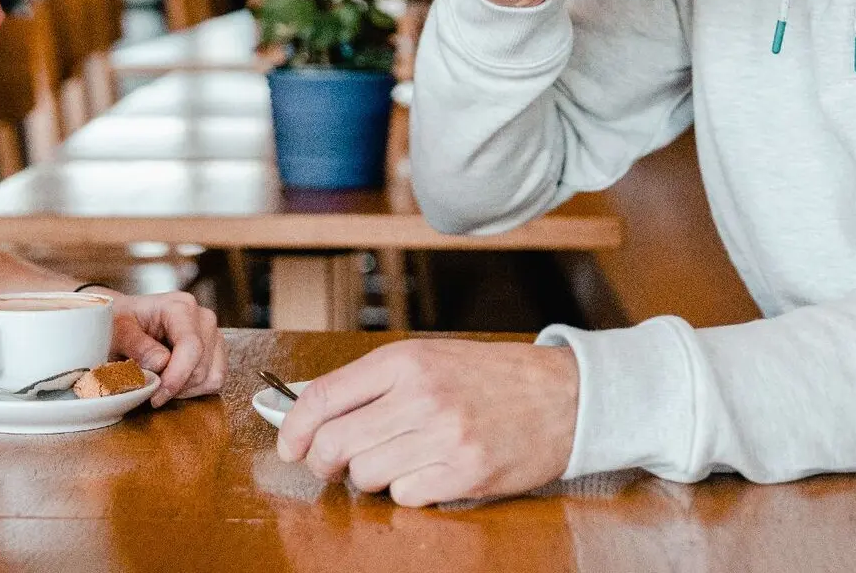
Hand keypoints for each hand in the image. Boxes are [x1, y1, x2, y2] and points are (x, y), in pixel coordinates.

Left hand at [104, 290, 225, 406]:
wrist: (122, 321)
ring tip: (160, 383)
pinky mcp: (215, 352)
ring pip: (210, 377)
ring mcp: (212, 335)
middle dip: (175, 385)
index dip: (176, 376)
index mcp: (179, 306)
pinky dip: (193, 390)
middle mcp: (202, 318)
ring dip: (184, 390)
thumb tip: (161, 363)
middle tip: (149, 387)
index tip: (156, 396)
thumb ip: (136, 345)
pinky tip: (172, 383)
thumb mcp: (116, 331)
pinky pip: (214, 381)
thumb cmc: (118, 322)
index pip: (191, 346)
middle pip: (201, 367)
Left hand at [275, 339, 578, 506]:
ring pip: (365, 476)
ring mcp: (444, 437)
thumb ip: (372, 383)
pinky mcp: (466, 474)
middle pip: (335, 444)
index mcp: (405, 362)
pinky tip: (427, 473)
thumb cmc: (491, 378)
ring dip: (369, 477)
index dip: (295, 428)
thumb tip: (311, 410)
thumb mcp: (428, 359)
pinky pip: (405, 496)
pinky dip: (406, 492)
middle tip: (332, 464)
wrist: (565, 397)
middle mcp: (421, 397)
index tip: (290, 445)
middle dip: (323, 461)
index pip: (322, 397)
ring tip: (394, 462)